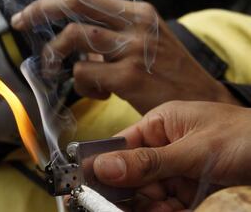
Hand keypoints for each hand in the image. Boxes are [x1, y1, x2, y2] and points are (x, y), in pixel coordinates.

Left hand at [11, 0, 239, 113]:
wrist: (200, 99)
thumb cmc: (168, 73)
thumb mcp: (144, 43)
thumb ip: (110, 39)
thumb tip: (75, 47)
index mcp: (137, 13)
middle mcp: (135, 24)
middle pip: (76, 5)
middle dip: (41, 9)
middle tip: (21, 20)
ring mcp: (132, 49)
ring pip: (75, 38)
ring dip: (56, 53)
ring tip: (53, 68)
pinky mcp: (129, 77)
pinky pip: (85, 74)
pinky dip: (84, 86)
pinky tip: (100, 94)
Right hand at [93, 101, 250, 210]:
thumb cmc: (247, 137)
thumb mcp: (195, 150)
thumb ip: (149, 162)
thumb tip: (104, 166)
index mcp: (161, 124)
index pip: (121, 144)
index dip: (106, 164)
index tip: (93, 185)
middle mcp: (165, 146)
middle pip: (132, 173)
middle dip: (134, 191)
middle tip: (138, 202)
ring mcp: (178, 169)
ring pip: (149, 192)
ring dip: (151, 204)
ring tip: (163, 207)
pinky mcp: (192, 189)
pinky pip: (168, 203)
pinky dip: (167, 210)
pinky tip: (173, 210)